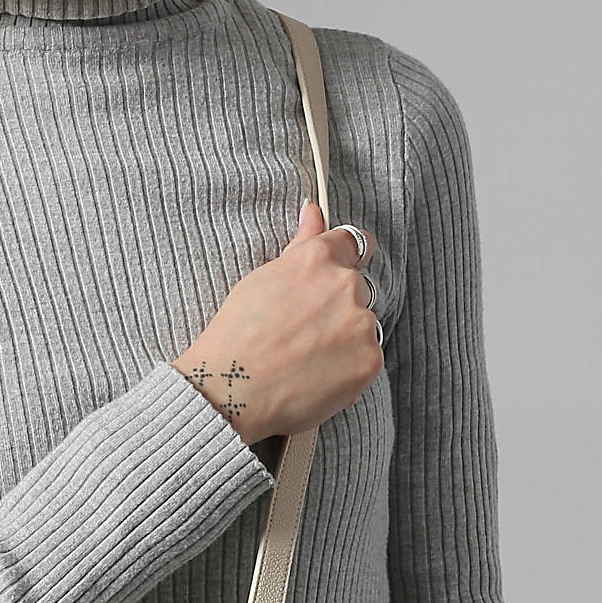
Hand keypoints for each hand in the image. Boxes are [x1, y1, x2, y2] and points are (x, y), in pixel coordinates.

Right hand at [171, 198, 384, 447]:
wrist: (232, 392)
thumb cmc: (236, 336)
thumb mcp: (262, 278)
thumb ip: (300, 244)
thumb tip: (314, 211)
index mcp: (319, 259)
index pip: (353, 243)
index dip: (343, 262)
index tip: (333, 280)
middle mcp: (346, 285)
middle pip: (356, 290)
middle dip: (336, 307)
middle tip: (301, 335)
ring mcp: (361, 324)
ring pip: (362, 326)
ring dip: (344, 339)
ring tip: (305, 361)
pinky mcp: (369, 361)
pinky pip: (366, 359)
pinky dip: (348, 369)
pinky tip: (316, 378)